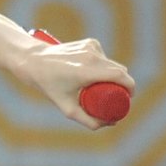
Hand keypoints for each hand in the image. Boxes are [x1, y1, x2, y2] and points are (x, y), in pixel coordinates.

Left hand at [19, 34, 134, 131]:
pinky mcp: (90, 42)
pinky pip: (104, 57)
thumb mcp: (67, 108)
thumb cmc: (49, 86)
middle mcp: (92, 56)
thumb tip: (110, 123)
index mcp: (87, 70)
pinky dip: (103, 66)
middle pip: (120, 70)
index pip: (120, 76)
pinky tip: (93, 73)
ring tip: (101, 87)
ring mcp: (92, 47)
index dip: (130, 87)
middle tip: (117, 97)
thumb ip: (88, 120)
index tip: (129, 98)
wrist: (34, 61)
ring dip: (112, 75)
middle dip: (123, 84)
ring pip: (112, 63)